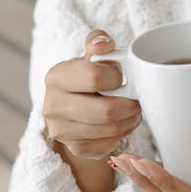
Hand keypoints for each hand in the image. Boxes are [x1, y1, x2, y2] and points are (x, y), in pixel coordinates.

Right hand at [43, 29, 142, 160]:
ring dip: (130, 120)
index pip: (94, 77)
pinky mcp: (75, 148)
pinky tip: (123, 123)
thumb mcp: (91, 56)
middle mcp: (53, 106)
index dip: (116, 77)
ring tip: (133, 110)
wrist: (73, 105)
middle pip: (106, 111)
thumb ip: (98, 42)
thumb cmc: (87, 77)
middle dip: (130, 105)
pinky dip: (123, 133)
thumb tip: (102, 43)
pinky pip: (109, 144)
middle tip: (137, 99)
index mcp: (56, 76)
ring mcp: (62, 131)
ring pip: (110, 130)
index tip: (122, 77)